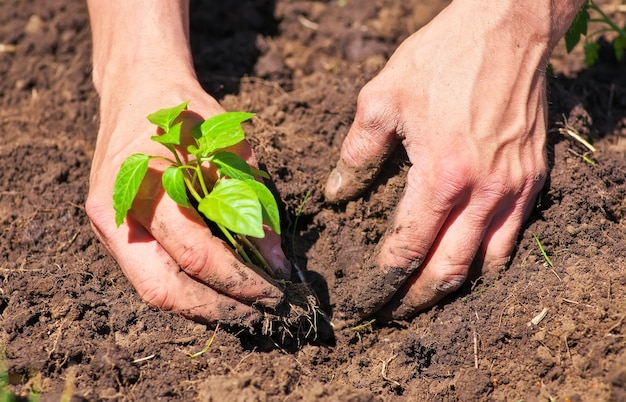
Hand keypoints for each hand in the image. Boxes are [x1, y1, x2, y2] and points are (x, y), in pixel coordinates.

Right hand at [86, 76, 289, 324]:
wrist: (137, 91)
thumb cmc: (186, 113)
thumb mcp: (228, 147)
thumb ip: (249, 204)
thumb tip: (275, 261)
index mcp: (141, 186)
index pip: (194, 254)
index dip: (239, 279)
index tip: (276, 290)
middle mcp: (114, 215)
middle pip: (164, 290)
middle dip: (219, 308)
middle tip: (263, 313)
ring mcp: (109, 228)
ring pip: (155, 290)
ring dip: (204, 307)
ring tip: (247, 309)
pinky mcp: (116, 234)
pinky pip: (151, 276)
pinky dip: (189, 290)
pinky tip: (221, 292)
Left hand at [325, 1, 554, 318]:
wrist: (507, 29)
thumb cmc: (442, 59)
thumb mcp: (382, 100)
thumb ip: (357, 154)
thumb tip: (338, 194)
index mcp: (441, 176)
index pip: (408, 248)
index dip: (384, 281)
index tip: (366, 300)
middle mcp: (483, 193)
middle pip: (448, 270)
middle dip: (416, 299)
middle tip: (392, 314)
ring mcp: (515, 190)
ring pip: (486, 264)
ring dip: (454, 287)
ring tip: (426, 297)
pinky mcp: (534, 180)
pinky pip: (514, 238)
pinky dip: (488, 261)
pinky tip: (468, 263)